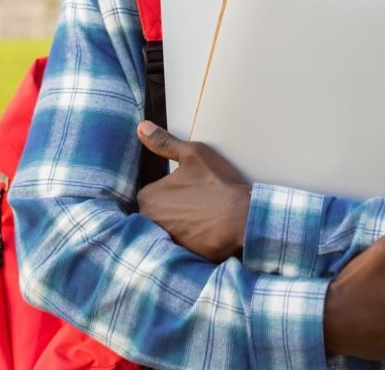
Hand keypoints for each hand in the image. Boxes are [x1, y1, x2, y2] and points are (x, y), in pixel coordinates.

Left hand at [136, 121, 251, 261]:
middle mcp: (150, 223)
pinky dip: (189, 241)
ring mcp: (164, 242)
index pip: (152, 193)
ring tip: (201, 218)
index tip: (188, 189)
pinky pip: (179, 247)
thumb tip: (142, 127)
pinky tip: (205, 234)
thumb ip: (164, 142)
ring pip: (167, 230)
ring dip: (179, 226)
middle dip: (172, 209)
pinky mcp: (180, 257)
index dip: (171, 189)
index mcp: (148, 198)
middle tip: (196, 204)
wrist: (243, 218)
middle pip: (157, 213)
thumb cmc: (217, 184)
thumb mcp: (192, 154)